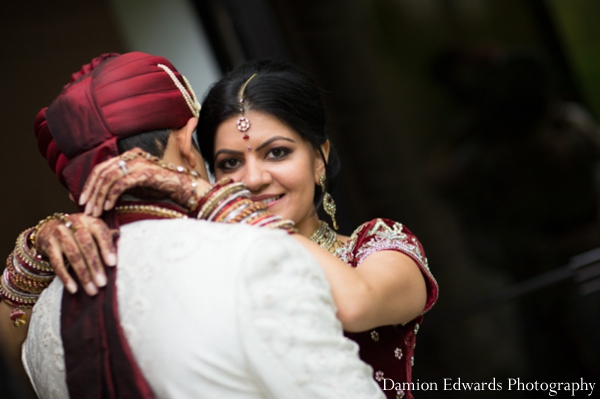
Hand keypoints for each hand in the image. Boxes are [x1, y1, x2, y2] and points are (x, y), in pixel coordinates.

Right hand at [35, 214, 117, 295]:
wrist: (47, 229)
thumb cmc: (77, 232)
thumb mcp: (90, 229)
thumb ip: (103, 234)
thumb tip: (118, 236)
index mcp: (88, 220)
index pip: (100, 232)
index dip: (106, 247)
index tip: (112, 264)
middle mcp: (73, 224)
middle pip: (86, 245)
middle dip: (95, 266)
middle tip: (102, 283)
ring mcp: (60, 234)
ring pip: (73, 256)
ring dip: (83, 275)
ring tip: (92, 290)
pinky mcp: (49, 245)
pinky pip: (57, 263)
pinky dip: (66, 277)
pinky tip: (74, 289)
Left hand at [79, 148, 211, 216]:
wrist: (184, 189)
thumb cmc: (161, 189)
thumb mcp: (136, 187)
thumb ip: (118, 187)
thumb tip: (96, 198)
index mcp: (128, 157)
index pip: (101, 168)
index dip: (89, 184)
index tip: (83, 200)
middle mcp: (132, 156)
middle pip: (102, 172)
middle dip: (92, 192)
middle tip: (87, 209)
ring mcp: (139, 163)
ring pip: (109, 178)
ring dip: (100, 197)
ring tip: (97, 212)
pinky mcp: (145, 172)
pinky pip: (121, 184)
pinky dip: (112, 196)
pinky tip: (109, 207)